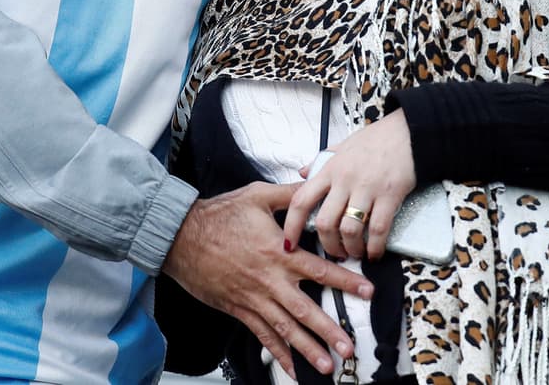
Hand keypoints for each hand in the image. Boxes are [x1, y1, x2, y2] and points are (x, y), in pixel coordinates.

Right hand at [163, 183, 373, 378]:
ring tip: (326, 365)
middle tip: (349, 347)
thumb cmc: (218, 215)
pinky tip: (291, 368)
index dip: (346, 281)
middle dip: (329, 330)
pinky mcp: (239, 308)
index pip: (319, 270)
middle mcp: (269, 279)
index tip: (367, 292)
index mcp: (278, 252)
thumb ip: (289, 193)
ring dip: (307, 348)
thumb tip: (313, 182)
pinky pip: (261, 334)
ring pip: (285, 328)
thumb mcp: (257, 196)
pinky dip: (277, 352)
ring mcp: (253, 297)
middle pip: (305, 309)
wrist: (181, 236)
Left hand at [283, 109, 416, 261]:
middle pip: (325, 223)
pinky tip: (375, 251)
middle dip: (327, 245)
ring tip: (355, 253)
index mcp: (330, 169)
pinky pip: (378, 229)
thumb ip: (321, 161)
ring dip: (351, 248)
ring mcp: (367, 188)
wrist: (409, 131)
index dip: (292, 226)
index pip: (301, 200)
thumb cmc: (377, 138)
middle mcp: (344, 180)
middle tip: (334, 252)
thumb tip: (303, 172)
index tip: (290, 242)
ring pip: (349, 230)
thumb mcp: (342, 145)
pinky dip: (375, 247)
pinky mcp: (390, 195)